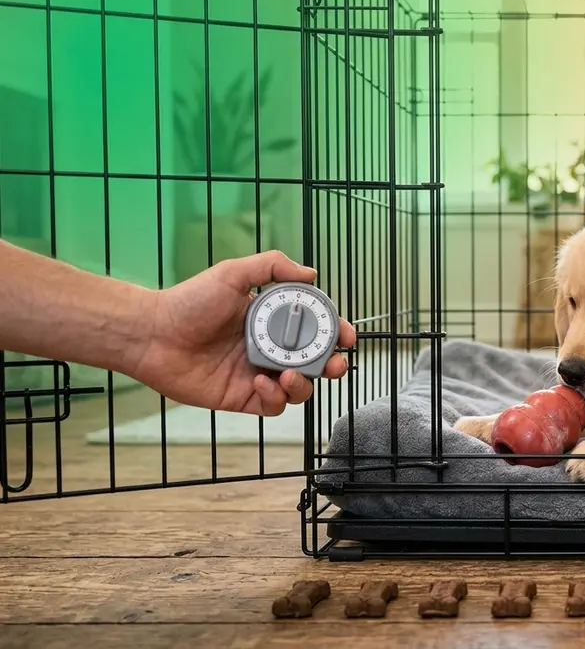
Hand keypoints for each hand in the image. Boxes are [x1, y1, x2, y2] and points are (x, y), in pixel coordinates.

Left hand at [131, 250, 355, 415]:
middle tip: (333, 364)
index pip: (314, 329)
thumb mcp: (232, 273)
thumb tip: (310, 271)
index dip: (335, 333)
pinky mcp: (242, 397)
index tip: (346, 334)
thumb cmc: (187, 302)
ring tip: (290, 375)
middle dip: (331, 365)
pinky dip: (276, 396)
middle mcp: (268, 348)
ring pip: (299, 388)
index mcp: (271, 320)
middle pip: (314, 363)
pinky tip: (261, 381)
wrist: (151, 334)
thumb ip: (272, 266)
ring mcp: (257, 374)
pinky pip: (274, 405)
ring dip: (304, 384)